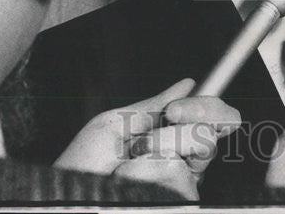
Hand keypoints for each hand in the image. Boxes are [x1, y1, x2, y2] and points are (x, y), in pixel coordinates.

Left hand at [54, 78, 240, 199]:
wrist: (69, 195)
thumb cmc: (82, 166)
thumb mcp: (114, 124)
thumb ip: (153, 106)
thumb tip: (187, 85)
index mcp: (171, 138)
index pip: (211, 119)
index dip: (211, 106)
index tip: (176, 109)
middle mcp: (183, 161)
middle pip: (215, 128)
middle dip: (192, 115)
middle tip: (166, 118)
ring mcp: (182, 183)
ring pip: (199, 145)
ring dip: (157, 144)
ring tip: (128, 160)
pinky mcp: (179, 199)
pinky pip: (179, 171)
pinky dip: (148, 167)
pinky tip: (130, 180)